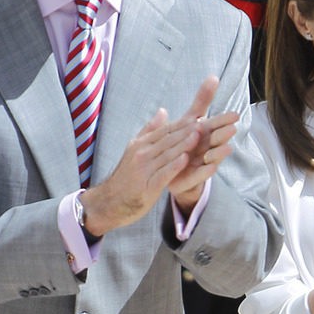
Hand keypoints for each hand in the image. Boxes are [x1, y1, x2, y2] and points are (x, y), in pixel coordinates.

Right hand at [82, 77, 238, 234]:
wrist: (109, 202)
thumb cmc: (126, 178)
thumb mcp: (135, 150)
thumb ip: (149, 131)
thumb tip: (163, 111)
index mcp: (141, 144)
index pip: (164, 130)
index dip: (182, 124)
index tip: (198, 116)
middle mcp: (142, 154)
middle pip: (167, 140)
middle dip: (186, 131)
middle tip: (205, 122)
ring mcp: (144, 169)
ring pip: (167, 154)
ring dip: (183, 144)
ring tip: (199, 136)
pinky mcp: (147, 186)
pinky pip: (163, 173)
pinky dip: (174, 166)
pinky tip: (186, 159)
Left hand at [170, 77, 239, 208]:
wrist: (173, 172)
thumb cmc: (186, 143)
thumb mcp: (190, 119)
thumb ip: (202, 101)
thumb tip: (214, 77)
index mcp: (204, 134)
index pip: (215, 124)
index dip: (223, 121)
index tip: (235, 115)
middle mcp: (205, 148)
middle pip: (216, 140)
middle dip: (223, 135)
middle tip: (232, 129)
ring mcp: (200, 164)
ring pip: (211, 158)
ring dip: (219, 153)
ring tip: (227, 149)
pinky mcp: (191, 178)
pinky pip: (200, 175)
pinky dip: (205, 172)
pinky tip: (211, 168)